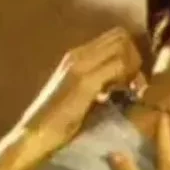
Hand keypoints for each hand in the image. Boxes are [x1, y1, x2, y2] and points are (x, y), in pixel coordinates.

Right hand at [20, 27, 145, 156]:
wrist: (35, 134)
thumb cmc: (57, 121)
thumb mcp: (80, 95)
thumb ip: (97, 82)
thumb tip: (122, 83)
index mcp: (76, 56)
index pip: (114, 36)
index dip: (129, 53)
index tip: (131, 79)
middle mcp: (77, 54)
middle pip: (120, 35)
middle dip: (134, 57)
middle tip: (133, 83)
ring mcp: (80, 65)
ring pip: (122, 46)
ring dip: (133, 66)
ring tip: (129, 90)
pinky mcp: (84, 80)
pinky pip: (119, 64)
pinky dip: (128, 77)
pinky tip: (124, 96)